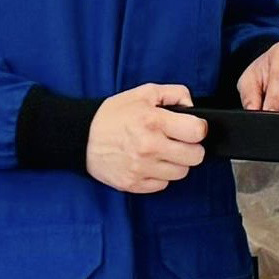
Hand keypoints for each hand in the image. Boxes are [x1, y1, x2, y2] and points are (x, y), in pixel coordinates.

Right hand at [89, 84, 206, 193]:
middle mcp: (149, 147)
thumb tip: (193, 108)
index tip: (191, 128)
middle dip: (191, 147)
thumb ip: (175, 93)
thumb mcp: (143, 93)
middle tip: (179, 142)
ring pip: (181, 173)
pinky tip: (150, 163)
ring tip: (163, 152)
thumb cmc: (112, 115)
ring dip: (176, 163)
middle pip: (195, 156)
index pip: (197, 132)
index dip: (198, 129)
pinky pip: (163, 185)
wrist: (80, 137)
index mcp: (153, 122)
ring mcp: (141, 168)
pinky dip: (161, 176)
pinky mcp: (133, 184)